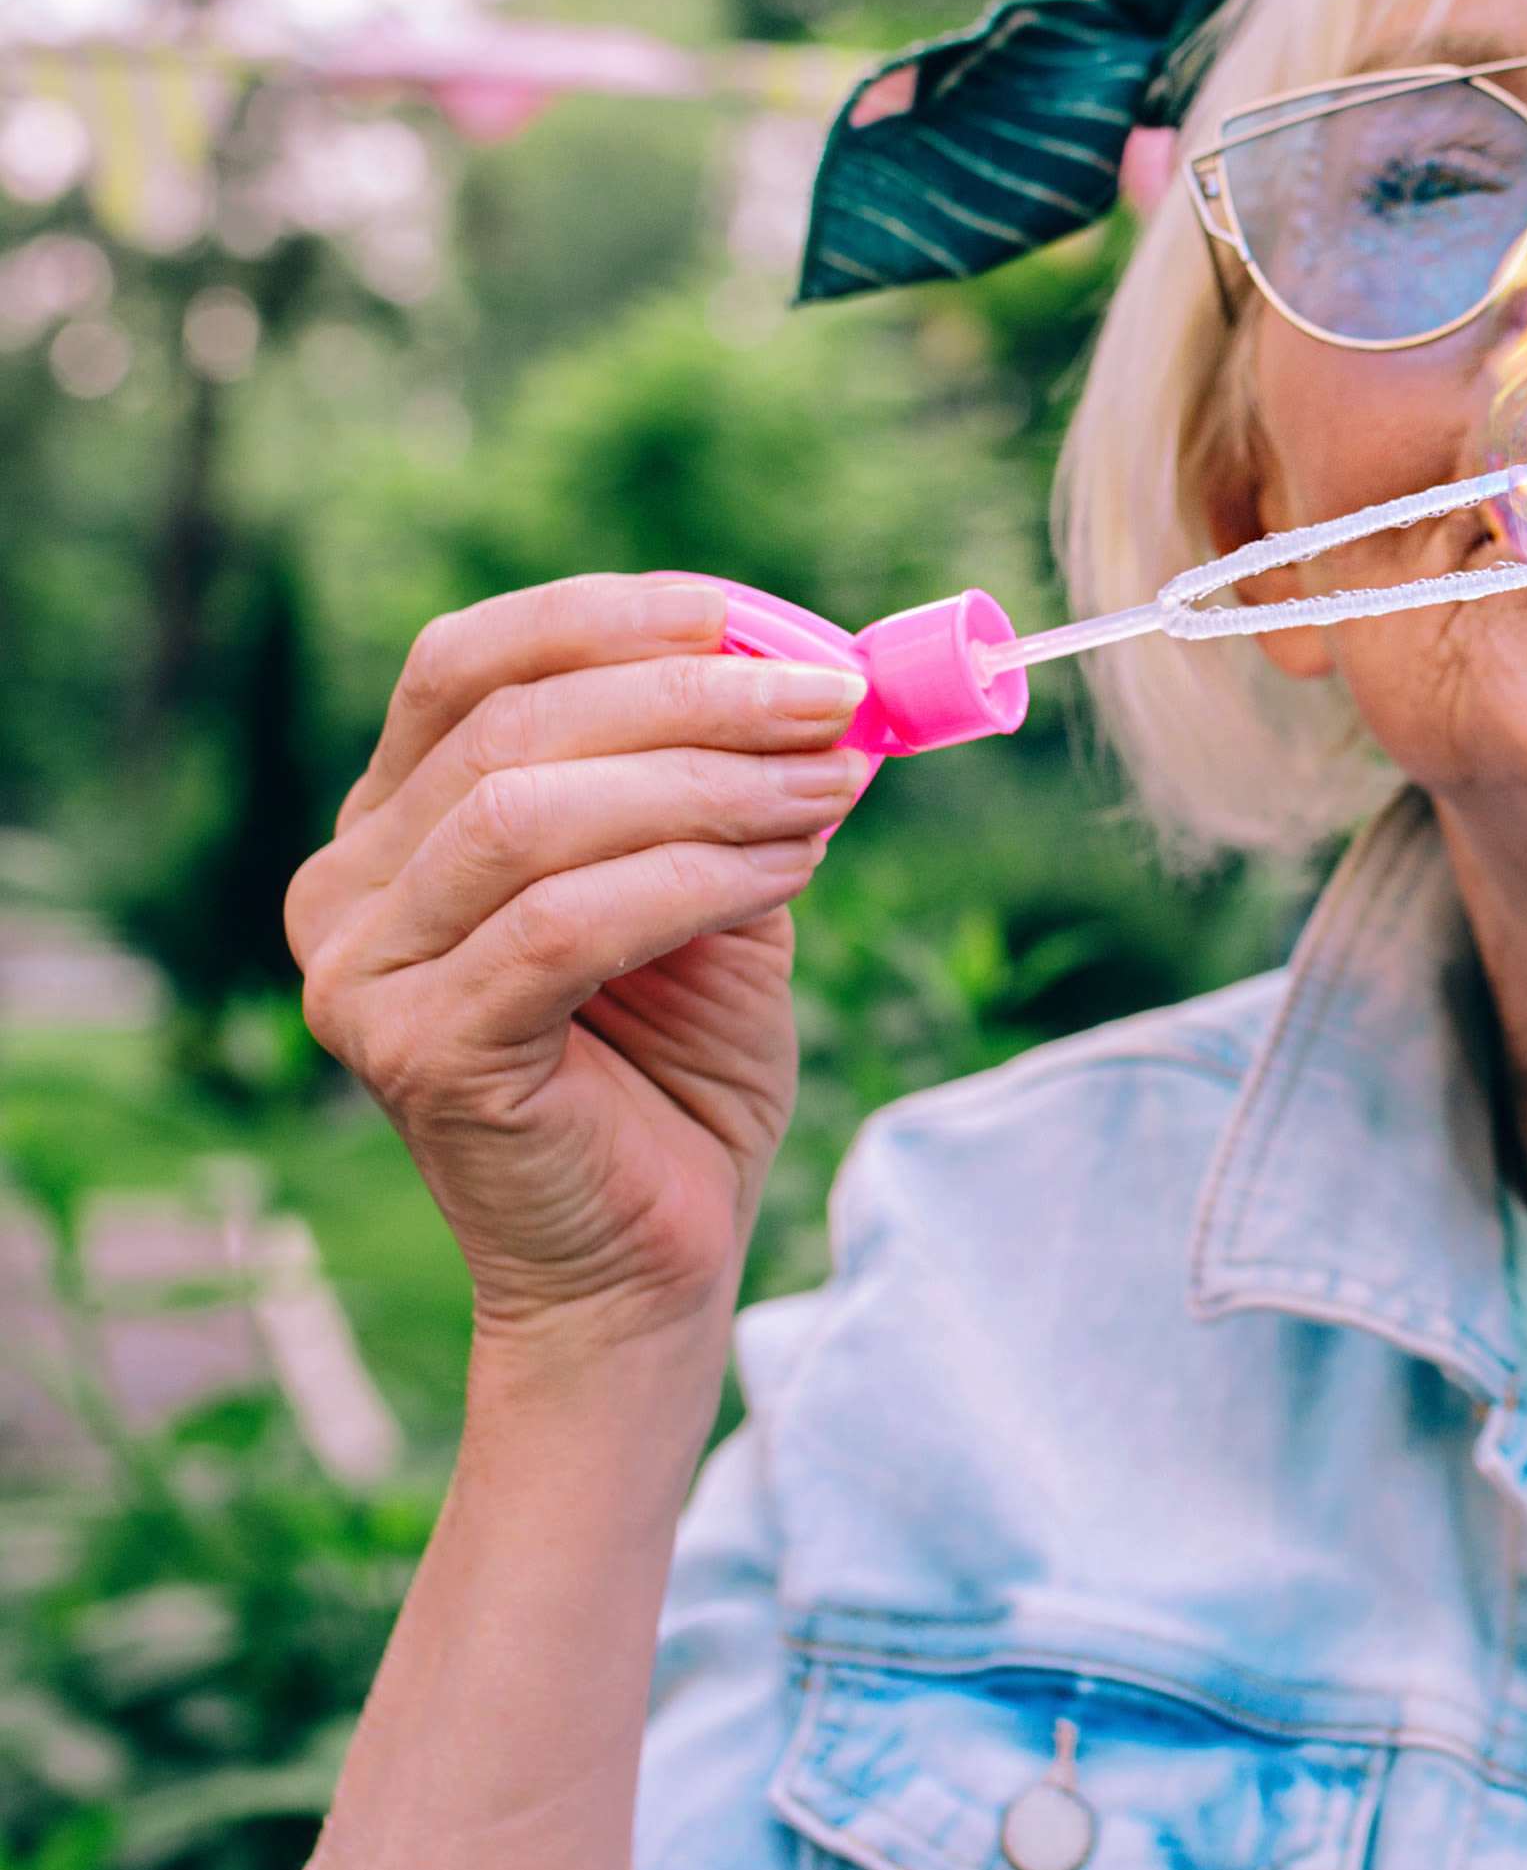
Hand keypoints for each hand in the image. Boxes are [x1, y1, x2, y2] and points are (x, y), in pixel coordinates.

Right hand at [291, 574, 869, 1359]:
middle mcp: (347, 890)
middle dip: (696, 696)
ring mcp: (363, 976)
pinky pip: (565, 922)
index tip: (747, 615)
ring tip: (832, 790)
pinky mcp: (419, 1052)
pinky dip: (695, 876)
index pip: (467, 665)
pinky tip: (789, 870)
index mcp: (393, 826)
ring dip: (711, 783)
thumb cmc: (679, 1072)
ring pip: (533, 813)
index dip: (606, 619)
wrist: (654, 1255)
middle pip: (513, 727)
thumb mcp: (713, 886)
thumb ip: (728, 779)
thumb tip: (817, 667)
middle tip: (836, 703)